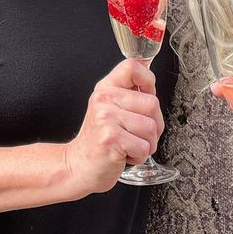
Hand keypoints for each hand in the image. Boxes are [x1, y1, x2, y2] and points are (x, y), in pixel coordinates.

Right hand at [64, 60, 163, 194]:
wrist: (78, 166)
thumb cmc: (99, 139)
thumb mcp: (110, 108)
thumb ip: (128, 92)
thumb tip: (148, 73)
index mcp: (106, 88)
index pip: (133, 67)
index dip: (148, 80)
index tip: (146, 95)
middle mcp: (104, 99)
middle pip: (152, 103)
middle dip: (154, 125)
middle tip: (135, 133)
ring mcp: (106, 118)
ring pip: (151, 128)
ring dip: (147, 144)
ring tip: (129, 144)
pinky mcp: (111, 139)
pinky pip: (144, 147)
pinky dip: (139, 156)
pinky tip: (125, 154)